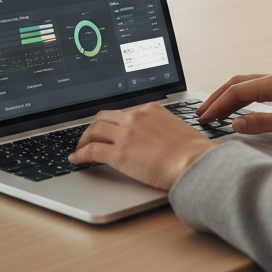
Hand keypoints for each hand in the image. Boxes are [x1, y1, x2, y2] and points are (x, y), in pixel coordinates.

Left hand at [69, 102, 215, 189]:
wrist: (195, 162)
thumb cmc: (193, 152)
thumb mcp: (176, 129)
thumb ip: (161, 129)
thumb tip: (156, 140)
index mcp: (150, 109)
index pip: (122, 112)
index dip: (111, 123)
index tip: (107, 129)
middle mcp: (135, 117)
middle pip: (103, 118)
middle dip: (93, 128)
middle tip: (89, 137)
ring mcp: (125, 134)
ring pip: (94, 131)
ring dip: (84, 140)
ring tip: (80, 148)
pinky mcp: (119, 153)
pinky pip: (91, 150)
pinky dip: (80, 154)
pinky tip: (76, 159)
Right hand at [198, 70, 271, 143]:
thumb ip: (261, 123)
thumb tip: (235, 124)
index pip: (237, 91)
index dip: (217, 105)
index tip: (204, 118)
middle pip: (237, 84)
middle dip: (217, 98)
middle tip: (201, 114)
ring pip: (245, 85)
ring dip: (228, 98)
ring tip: (213, 113)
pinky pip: (255, 89)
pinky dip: (241, 98)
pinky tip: (236, 109)